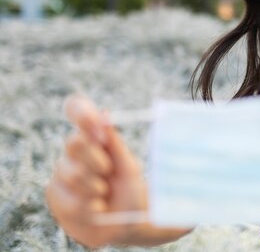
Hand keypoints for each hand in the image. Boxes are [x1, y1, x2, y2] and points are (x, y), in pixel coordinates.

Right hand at [45, 95, 148, 247]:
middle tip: (108, 170)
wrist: (129, 222)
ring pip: (70, 173)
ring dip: (94, 187)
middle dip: (95, 159)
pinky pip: (67, 199)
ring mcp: (62, 174)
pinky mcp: (55, 196)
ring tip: (105, 194)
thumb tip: (105, 113)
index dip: (80, 111)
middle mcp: (75, 152)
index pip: (77, 110)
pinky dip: (88, 206)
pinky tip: (98, 209)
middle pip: (73, 142)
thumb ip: (115, 143)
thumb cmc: (131, 190)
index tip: (94, 121)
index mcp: (95, 138)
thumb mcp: (129, 166)